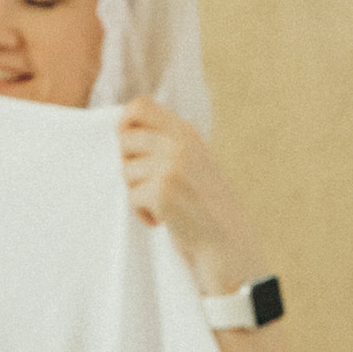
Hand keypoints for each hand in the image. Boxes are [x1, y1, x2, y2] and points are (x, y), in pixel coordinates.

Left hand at [116, 97, 268, 298]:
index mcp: (187, 133)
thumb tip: (123, 132)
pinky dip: (142, 214)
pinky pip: (131, 196)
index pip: (139, 106)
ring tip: (162, 206)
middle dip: (129, 166)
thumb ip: (167, 144)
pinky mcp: (163, 191)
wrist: (228, 245)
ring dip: (137, 193)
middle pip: (125, 139)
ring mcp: (172, 166)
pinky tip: (162, 221)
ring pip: (126, 170)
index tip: (131, 151)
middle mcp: (180, 143)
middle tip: (150, 186)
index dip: (125, 125)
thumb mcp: (192, 164)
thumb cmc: (205, 209)